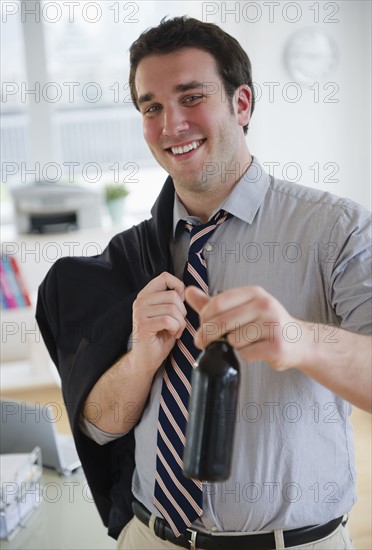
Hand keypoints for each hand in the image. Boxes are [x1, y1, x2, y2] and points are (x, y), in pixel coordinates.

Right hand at [131, 272, 186, 373]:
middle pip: (173, 295)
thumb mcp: (168, 314)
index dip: (179, 287)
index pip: (165, 277)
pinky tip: (172, 335)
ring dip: (180, 323)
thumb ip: (173, 300)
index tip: (180, 303)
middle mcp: (140, 301)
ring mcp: (140, 313)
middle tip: (177, 324)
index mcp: (146, 295)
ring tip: (174, 330)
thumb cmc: (160, 336)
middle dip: (182, 312)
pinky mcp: (143, 325)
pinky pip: (169, 320)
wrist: (146, 359)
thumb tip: (187, 289)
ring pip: (172, 309)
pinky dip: (176, 329)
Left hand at [185, 285, 308, 371]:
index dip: (204, 317)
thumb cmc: (266, 324)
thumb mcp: (242, 308)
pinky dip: (245, 356)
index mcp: (254, 293)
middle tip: (202, 342)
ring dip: (231, 346)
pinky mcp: (276, 346)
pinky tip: (256, 351)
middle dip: (207, 335)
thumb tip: (188, 291)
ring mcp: (272, 325)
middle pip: (222, 322)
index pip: (218, 302)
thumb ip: (214, 303)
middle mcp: (265, 305)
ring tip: (245, 343)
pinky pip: (245, 354)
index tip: (201, 326)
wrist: (299, 341)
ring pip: (233, 340)